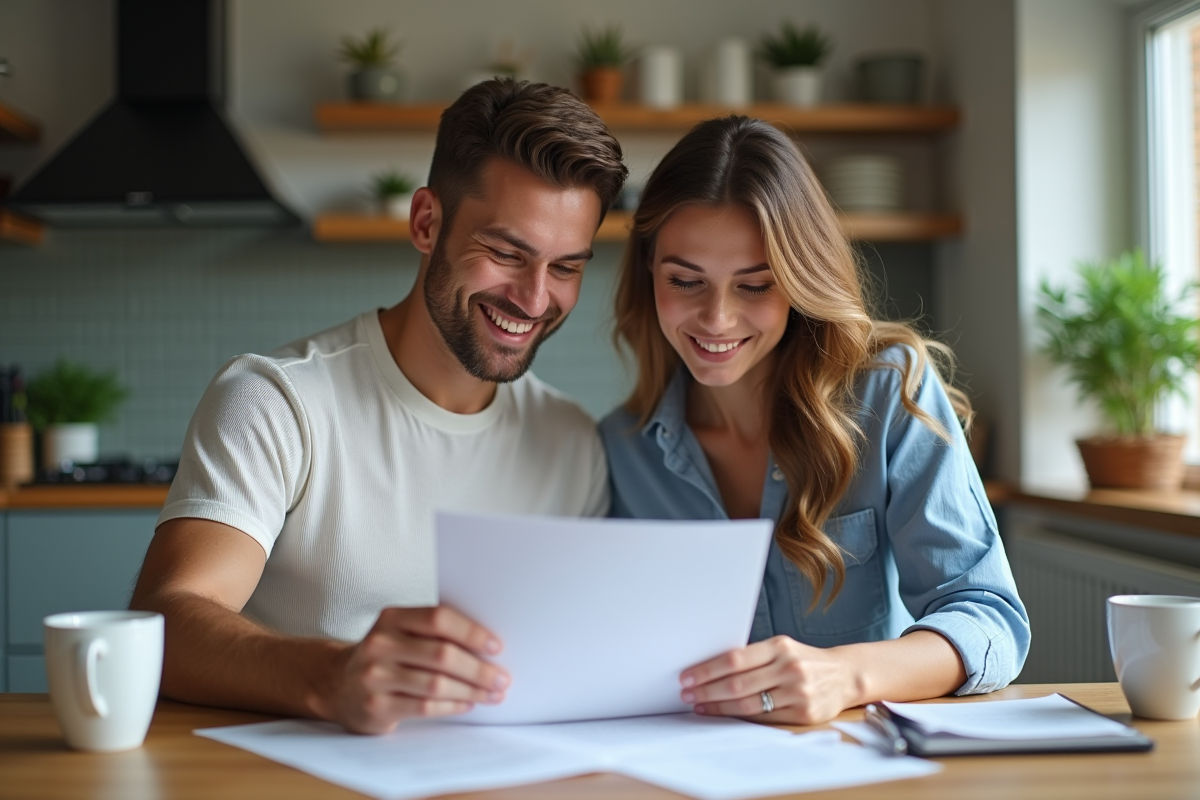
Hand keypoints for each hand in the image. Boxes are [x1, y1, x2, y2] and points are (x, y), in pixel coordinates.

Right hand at [318, 606, 509, 733]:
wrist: (337, 684)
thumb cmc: (385, 655)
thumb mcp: (401, 632)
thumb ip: (435, 632)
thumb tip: (488, 644)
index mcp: (392, 618)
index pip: (439, 618)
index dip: (472, 632)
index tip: (497, 646)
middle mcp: (380, 643)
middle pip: (441, 654)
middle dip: (479, 669)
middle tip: (502, 678)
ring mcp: (375, 676)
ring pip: (436, 683)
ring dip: (471, 691)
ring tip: (492, 694)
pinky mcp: (376, 706)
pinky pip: (424, 707)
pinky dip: (452, 706)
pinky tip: (467, 704)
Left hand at [680, 635, 859, 724]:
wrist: (844, 675)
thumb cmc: (804, 660)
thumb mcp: (782, 648)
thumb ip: (754, 656)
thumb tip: (711, 666)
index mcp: (780, 646)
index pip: (735, 659)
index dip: (707, 670)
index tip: (687, 676)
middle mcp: (789, 668)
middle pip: (738, 683)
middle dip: (707, 690)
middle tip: (687, 694)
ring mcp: (797, 692)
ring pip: (748, 704)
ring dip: (718, 706)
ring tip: (700, 705)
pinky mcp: (803, 713)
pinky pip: (764, 718)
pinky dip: (740, 717)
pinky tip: (724, 714)